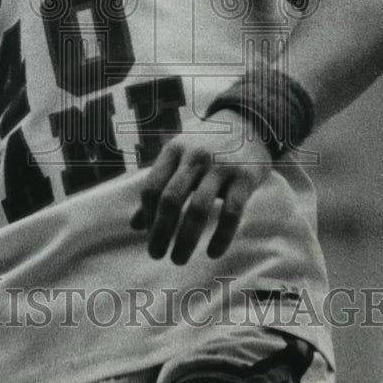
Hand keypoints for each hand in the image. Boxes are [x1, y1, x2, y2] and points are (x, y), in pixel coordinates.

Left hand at [131, 110, 272, 261]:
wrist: (248, 123)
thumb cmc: (205, 147)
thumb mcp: (179, 158)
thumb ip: (159, 188)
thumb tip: (134, 225)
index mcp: (173, 151)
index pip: (152, 188)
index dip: (147, 215)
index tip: (150, 234)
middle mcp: (195, 157)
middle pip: (171, 200)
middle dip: (160, 232)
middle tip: (155, 254)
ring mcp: (221, 166)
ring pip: (199, 209)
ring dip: (185, 239)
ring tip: (178, 259)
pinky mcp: (245, 178)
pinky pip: (231, 214)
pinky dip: (221, 237)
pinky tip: (212, 252)